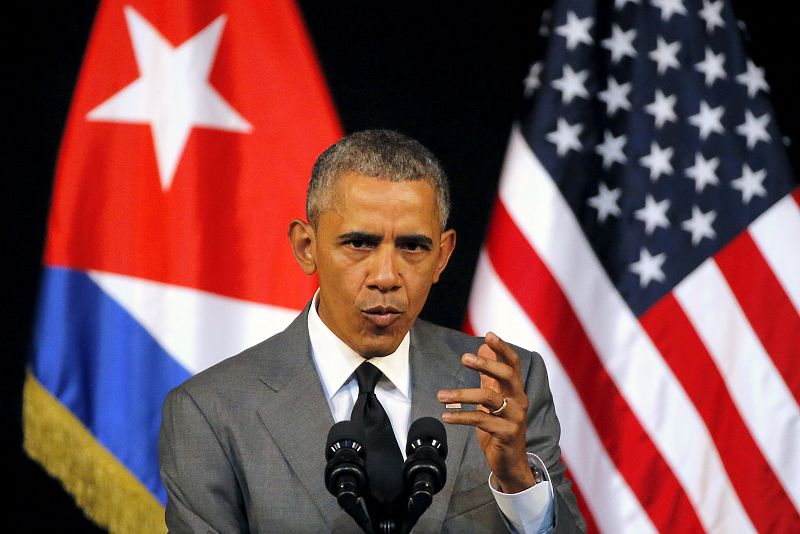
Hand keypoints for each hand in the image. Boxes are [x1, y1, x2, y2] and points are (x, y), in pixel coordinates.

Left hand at [437, 331, 533, 492]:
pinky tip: (446, 415)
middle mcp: (519, 401)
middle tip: (464, 358)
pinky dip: (461, 416)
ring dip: (462, 394)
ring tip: (440, 395)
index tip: (489, 335)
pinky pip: (481, 420)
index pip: (513, 364)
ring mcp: (514, 417)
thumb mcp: (493, 400)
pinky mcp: (506, 433)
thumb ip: (488, 377)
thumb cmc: (500, 428)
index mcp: (515, 390)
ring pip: (489, 399)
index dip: (502, 349)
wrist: (510, 462)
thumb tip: (482, 349)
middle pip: (507, 376)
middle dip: (486, 365)